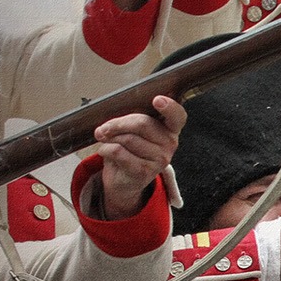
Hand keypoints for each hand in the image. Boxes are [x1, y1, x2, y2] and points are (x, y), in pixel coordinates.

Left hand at [92, 96, 185, 219]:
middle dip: (117, 124)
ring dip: (109, 139)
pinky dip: (105, 150)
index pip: (177, 116)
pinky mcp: (145, 171)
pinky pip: (118, 152)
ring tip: (107, 142)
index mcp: (170, 128)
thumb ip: (128, 123)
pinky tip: (105, 152)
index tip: (157, 100)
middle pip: (142, 123)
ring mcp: (160, 159)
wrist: (126, 180)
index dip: (169, 107)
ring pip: (127, 138)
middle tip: (103, 129)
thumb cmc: (130, 150)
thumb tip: (106, 128)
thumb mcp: (134, 132)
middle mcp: (170, 143)